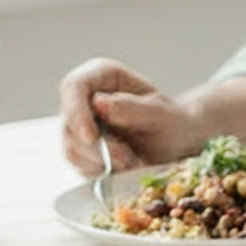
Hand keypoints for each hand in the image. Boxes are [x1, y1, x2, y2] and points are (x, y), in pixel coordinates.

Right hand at [58, 57, 202, 177]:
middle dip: (98, 148)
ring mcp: (78, 123)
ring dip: (101, 162)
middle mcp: (84, 96)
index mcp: (102, 74)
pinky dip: (100, 171)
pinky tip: (124, 168)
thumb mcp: (161, 114)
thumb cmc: (171, 122)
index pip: (74, 86)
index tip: (92, 138)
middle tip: (128, 160)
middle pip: (70, 122)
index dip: (77, 112)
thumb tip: (99, 103)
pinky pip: (79, 164)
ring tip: (133, 163)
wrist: (175, 143)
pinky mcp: (79, 147)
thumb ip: (133, 108)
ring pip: (72, 147)